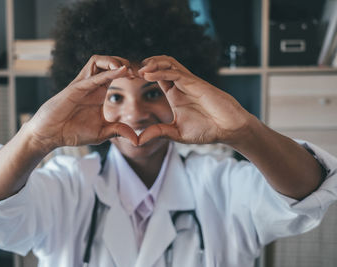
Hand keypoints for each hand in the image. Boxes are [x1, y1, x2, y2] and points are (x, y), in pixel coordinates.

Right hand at [26, 55, 137, 151]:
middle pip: (110, 62)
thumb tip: (138, 140)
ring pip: (99, 61)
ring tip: (129, 68)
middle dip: (126, 63)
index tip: (145, 79)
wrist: (51, 135)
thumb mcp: (102, 133)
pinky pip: (92, 75)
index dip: (131, 72)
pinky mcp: (75, 88)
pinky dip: (108, 72)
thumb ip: (119, 131)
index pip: (117, 73)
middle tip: (140, 72)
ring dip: (115, 61)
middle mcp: (92, 84)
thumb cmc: (73, 132)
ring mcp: (83, 84)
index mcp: (100, 92)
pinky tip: (121, 70)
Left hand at [137, 56, 252, 145]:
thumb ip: (157, 133)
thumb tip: (136, 140)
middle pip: (160, 65)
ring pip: (167, 63)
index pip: (155, 77)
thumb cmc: (207, 129)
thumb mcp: (175, 133)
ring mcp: (188, 82)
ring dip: (151, 64)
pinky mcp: (196, 84)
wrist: (229, 129)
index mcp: (174, 93)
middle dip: (143, 65)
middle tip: (128, 71)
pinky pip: (176, 73)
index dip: (142, 75)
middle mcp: (180, 85)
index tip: (126, 79)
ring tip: (138, 70)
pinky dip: (160, 72)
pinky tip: (147, 75)